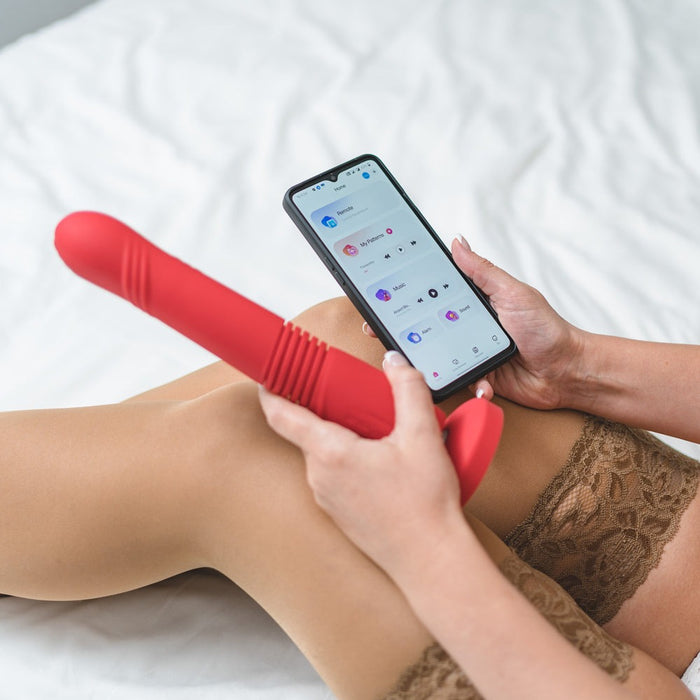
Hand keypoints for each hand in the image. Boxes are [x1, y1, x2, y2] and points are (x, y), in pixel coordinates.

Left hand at [258, 351, 463, 576]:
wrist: (430, 560)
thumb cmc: (424, 505)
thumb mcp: (422, 435)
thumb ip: (408, 390)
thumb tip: (395, 363)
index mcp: (331, 453)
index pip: (282, 416)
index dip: (270, 392)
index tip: (267, 376)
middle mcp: (320, 477)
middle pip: (306, 432)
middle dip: (322, 410)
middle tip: (346, 396)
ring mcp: (327, 498)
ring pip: (322, 454)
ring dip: (338, 436)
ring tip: (374, 430)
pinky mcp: (339, 512)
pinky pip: (333, 475)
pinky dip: (347, 460)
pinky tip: (379, 462)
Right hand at [363, 238, 584, 409]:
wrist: (567, 371)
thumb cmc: (546, 328)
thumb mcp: (513, 293)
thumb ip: (483, 271)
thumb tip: (457, 241)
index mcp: (473, 303)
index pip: (432, 295)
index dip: (407, 295)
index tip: (382, 295)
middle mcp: (466, 327)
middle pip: (425, 327)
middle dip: (403, 330)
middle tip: (379, 329)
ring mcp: (469, 354)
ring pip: (437, 357)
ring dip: (429, 361)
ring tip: (415, 362)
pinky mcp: (477, 377)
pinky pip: (462, 382)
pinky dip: (469, 385)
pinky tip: (482, 384)